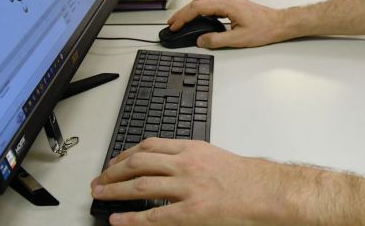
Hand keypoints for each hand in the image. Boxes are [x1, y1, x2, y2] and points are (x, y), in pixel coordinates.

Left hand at [92, 138, 289, 224]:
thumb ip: (187, 156)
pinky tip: (118, 220)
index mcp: (191, 148)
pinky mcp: (191, 212)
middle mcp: (186, 164)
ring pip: (141, 185)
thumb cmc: (244, 177)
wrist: (266, 191)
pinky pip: (153, 217)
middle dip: (113, 171)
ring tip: (100, 195)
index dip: (125, 153)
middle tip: (99, 180)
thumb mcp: (212, 155)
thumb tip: (163, 163)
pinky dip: (131, 218)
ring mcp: (187, 188)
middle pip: (138, 162)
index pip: (148, 145)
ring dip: (115, 190)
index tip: (113, 162)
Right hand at [166, 0, 293, 48]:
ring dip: (191, 11)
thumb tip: (200, 40)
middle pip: (199, 2)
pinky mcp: (233, 4)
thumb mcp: (239, 39)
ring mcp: (230, 0)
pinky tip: (198, 20)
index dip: (184, 16)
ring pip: (204, 2)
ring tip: (181, 22)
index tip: (174, 25)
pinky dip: (200, 11)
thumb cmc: (263, 30)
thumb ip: (217, 40)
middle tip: (172, 24)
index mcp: (227, 5)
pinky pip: (212, 4)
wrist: (279, 23)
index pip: (198, 7)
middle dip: (183, 13)